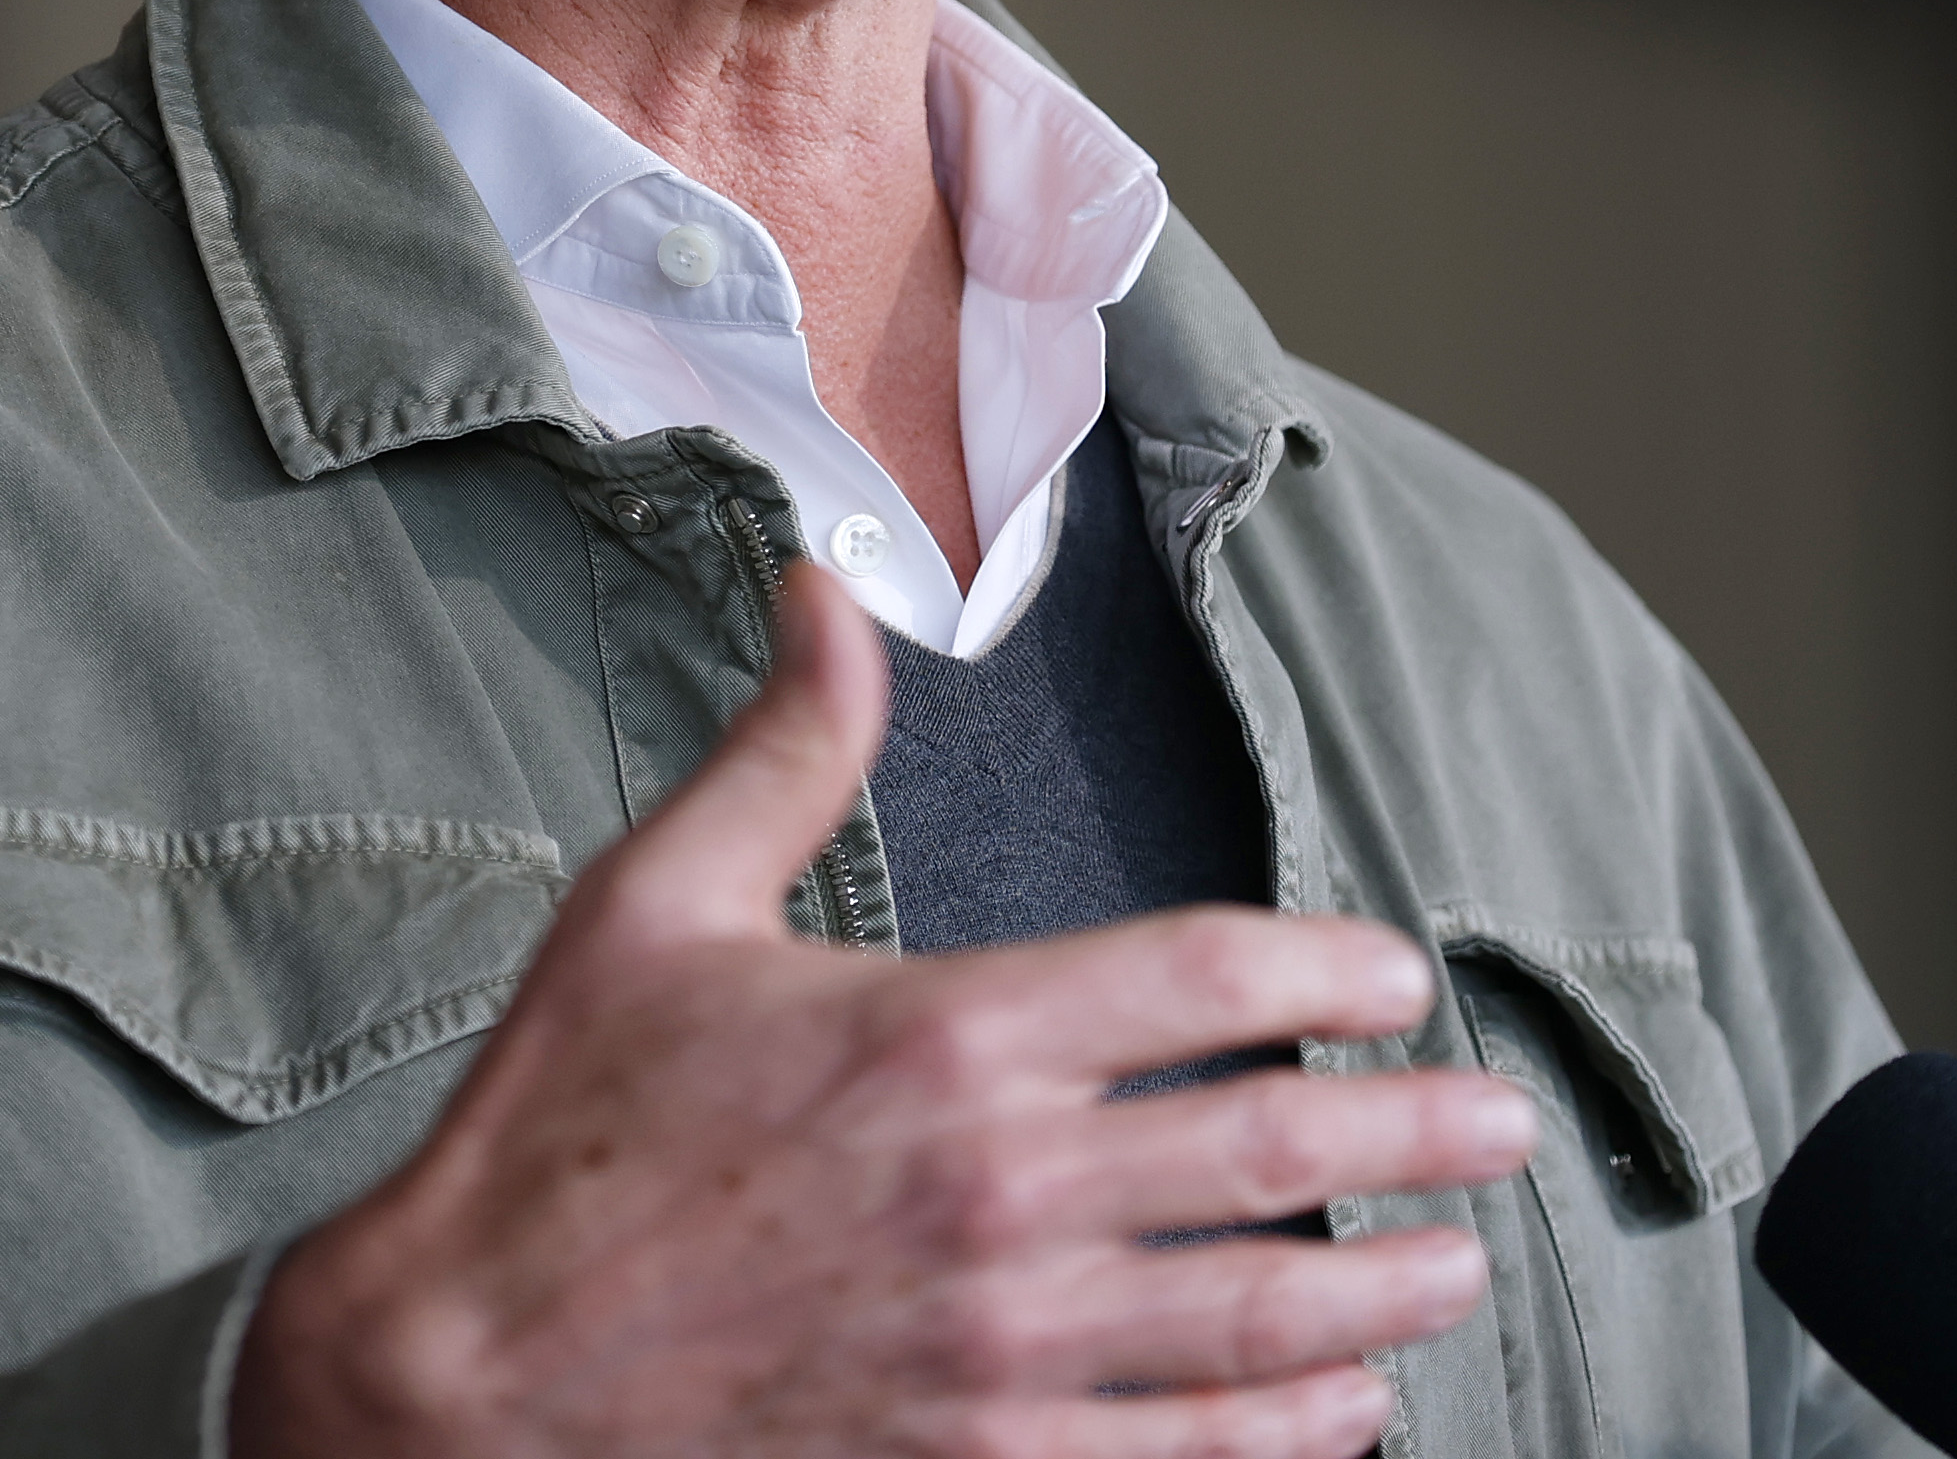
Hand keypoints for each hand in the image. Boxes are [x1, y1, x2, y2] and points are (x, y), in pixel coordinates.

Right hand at [229, 562, 1537, 1456]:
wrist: (457, 1375)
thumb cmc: (557, 1132)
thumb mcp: (657, 904)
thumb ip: (784, 747)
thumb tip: (826, 582)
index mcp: (943, 1033)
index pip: (1212, 981)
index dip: (1335, 973)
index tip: (1396, 976)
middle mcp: (996, 1192)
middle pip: (1273, 1156)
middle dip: (1416, 1138)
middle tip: (1499, 1127)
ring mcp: (994, 1349)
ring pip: (1256, 1322)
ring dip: (1380, 1295)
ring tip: (1451, 1272)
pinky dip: (1285, 1442)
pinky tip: (1343, 1418)